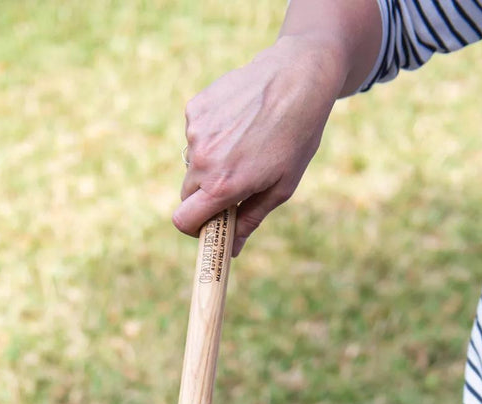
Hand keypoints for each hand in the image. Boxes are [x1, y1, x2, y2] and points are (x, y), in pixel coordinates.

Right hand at [176, 35, 345, 255]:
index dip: (194, 228)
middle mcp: (203, 159)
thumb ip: (251, 219)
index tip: (210, 224)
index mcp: (222, 185)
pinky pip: (196, 135)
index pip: (183, 221)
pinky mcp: (196, 107)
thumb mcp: (281, 187)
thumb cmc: (296, 136)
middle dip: (205, 196)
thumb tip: (232, 249)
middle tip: (234, 185)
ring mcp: (196, 131)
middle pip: (187, 194)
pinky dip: (211, 135)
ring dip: (211, 162)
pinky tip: (238, 121)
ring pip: (192, 162)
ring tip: (245, 143)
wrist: (298, 76)